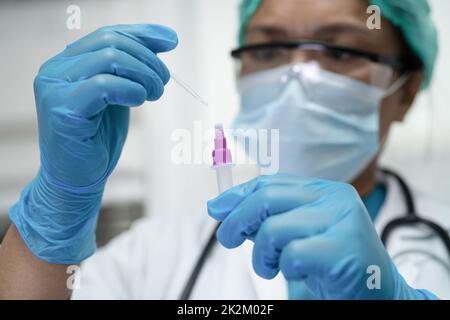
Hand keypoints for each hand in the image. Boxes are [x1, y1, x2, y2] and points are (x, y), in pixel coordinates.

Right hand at [9, 24, 177, 263]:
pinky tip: (139, 101)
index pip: (108, 34)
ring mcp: (55, 88)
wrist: (77, 179)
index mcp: (67, 63)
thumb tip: (161, 43)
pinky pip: (103, 85)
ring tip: (155, 94)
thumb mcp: (118, 97)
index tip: (172, 40)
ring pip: (110, 59)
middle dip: (148, 60)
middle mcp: (55, 70)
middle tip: (163, 83)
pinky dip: (130, 90)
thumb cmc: (98, 140)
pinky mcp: (63, 109)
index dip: (143, 34)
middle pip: (111, 43)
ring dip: (144, 75)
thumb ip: (130, 71)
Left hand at [207, 174, 437, 299]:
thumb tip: (220, 207)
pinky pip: (292, 254)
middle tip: (227, 239)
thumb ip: (265, 219)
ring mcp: (342, 220)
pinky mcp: (343, 248)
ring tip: (271, 266)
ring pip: (274, 229)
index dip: (238, 195)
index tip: (216, 208)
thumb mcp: (296, 235)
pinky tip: (297, 273)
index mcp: (323, 190)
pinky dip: (285, 268)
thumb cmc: (331, 263)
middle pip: (267, 199)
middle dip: (237, 220)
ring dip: (262, 254)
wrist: (378, 293)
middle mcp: (334, 198)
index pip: (269, 183)